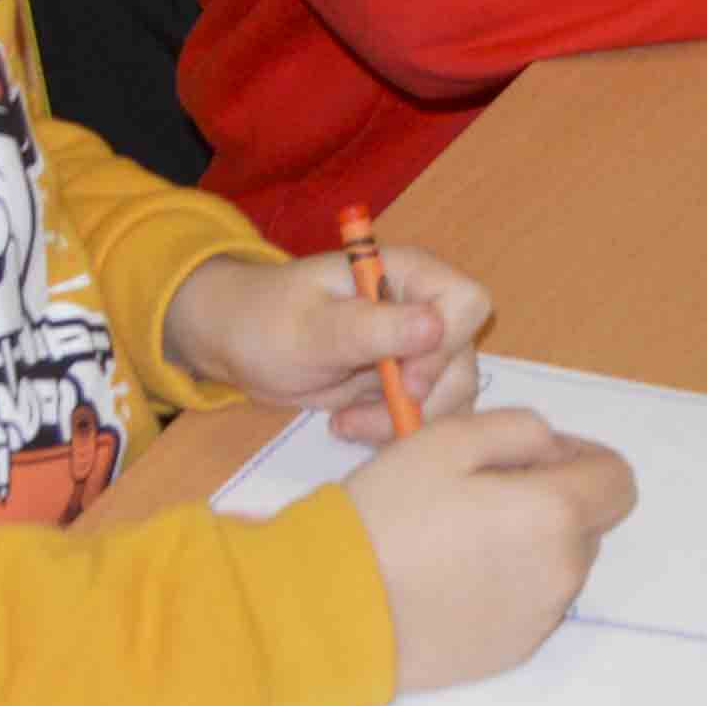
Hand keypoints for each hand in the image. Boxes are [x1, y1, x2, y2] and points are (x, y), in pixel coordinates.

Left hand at [159, 244, 484, 430]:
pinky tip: (348, 425)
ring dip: (403, 422)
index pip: (467, 304)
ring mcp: (417, 350)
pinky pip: (424, 415)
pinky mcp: (403, 384)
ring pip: (451, 396)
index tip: (403, 379)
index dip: (447, 345)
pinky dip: (392, 431)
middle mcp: (423, 310)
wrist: (239, 343)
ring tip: (346, 424)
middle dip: (421, 399)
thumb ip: (371, 327)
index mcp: (409, 274)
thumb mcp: (311, 328)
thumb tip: (435, 327)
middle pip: (464, 361)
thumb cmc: (267, 320)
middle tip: (360, 418)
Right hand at [345, 403, 635, 690]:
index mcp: (556, 514)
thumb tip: (553, 449)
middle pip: (587, 522)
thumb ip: (521, 428)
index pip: (617, 479)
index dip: (579, 458)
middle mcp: (563, 572)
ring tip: (458, 538)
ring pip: (558, 564)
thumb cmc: (387, 515)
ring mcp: (540, 619)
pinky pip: (531, 604)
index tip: (529, 458)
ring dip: (529, 543)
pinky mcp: (512, 652)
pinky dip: (507, 585)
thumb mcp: (447, 438)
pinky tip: (451, 579)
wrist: (333, 609)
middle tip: (480, 494)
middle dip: (550, 500)